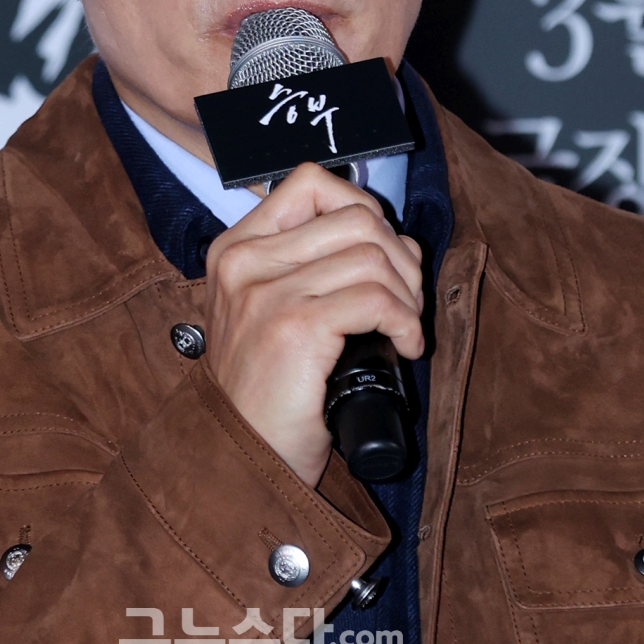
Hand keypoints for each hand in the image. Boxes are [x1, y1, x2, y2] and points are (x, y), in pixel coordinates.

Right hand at [203, 163, 423, 486]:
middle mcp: (245, 263)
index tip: (379, 251)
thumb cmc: (266, 393)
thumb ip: (303, 266)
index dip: (362, 207)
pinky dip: (406, 322)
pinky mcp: (295, 327)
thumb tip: (388, 237)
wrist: (242, 461)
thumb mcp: (264, 312)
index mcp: (235, 249)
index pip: (310, 182)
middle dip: (400, 255)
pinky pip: (378, 299)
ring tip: (403, 327)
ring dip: (408, 293)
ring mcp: (267, 293)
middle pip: (355, 215)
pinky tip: (405, 347)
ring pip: (373, 254)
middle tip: (405, 299)